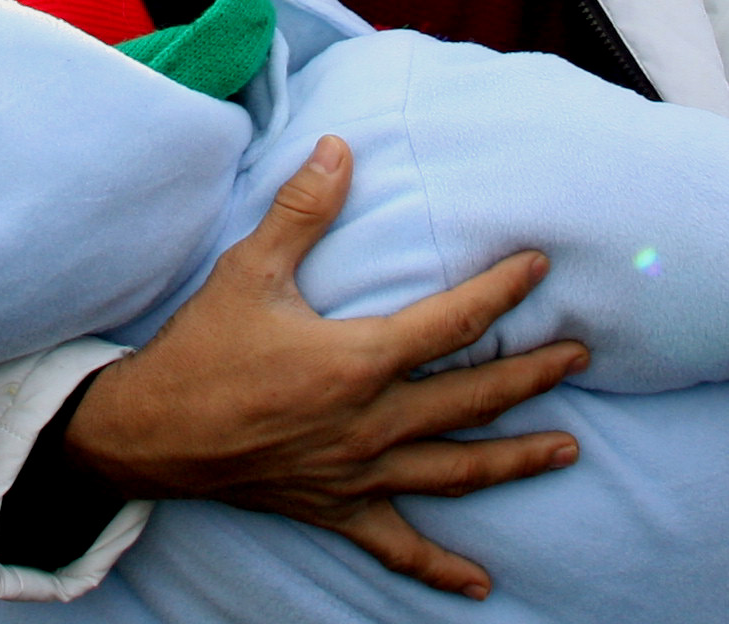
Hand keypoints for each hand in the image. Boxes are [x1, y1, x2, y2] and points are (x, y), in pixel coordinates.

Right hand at [63, 136, 584, 597]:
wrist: (150, 433)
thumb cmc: (201, 350)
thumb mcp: (248, 270)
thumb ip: (302, 211)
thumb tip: (339, 148)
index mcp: (358, 362)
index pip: (452, 323)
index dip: (501, 293)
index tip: (540, 268)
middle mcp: (371, 424)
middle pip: (473, 400)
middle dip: (532, 376)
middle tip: (578, 356)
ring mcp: (358, 473)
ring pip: (455, 470)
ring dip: (515, 460)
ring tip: (566, 449)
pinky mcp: (336, 508)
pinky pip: (398, 546)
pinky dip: (440, 568)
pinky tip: (478, 584)